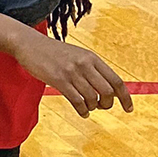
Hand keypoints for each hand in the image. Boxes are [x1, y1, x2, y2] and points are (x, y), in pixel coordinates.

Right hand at [11, 32, 132, 117]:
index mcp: (92, 58)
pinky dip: (83, 110)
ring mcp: (71, 72)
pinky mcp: (58, 79)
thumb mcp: (77, 55)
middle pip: (107, 91)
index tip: (128, 108)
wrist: (29, 44)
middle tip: (102, 106)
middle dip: (108, 104)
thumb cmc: (53, 52)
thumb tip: (108, 89)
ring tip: (88, 107)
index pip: (116, 81)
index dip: (126, 97)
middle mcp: (84, 64)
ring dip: (93, 107)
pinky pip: (77, 101)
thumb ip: (91, 68)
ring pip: (92, 98)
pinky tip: (82, 112)